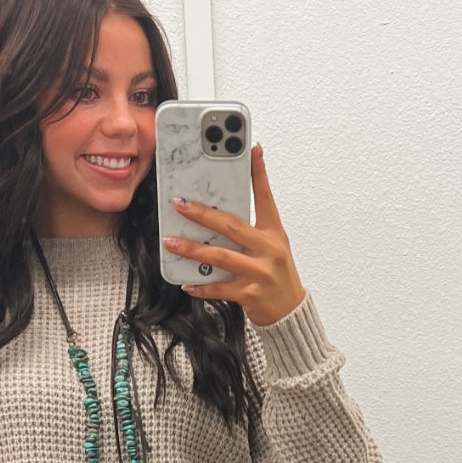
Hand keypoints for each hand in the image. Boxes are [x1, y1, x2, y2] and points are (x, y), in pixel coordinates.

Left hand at [163, 145, 307, 327]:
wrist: (290, 312)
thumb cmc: (277, 275)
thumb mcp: (273, 245)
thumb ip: (252, 226)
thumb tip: (222, 210)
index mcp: (273, 234)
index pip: (266, 198)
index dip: (259, 173)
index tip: (251, 150)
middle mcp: (267, 251)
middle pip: (232, 227)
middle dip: (203, 214)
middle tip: (180, 205)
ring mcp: (259, 273)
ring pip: (220, 257)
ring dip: (193, 250)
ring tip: (172, 242)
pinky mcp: (249, 294)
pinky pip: (219, 289)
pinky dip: (201, 286)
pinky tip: (187, 282)